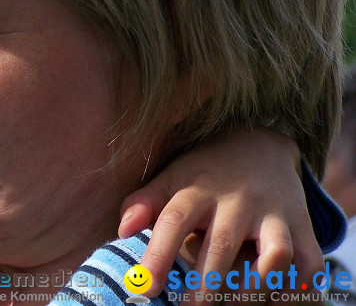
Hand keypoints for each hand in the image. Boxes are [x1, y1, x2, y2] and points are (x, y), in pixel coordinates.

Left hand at [117, 127, 322, 296]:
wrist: (259, 143)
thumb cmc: (205, 171)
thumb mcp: (171, 178)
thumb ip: (144, 203)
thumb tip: (122, 230)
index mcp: (198, 188)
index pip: (174, 220)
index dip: (158, 254)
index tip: (145, 287)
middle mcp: (237, 200)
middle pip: (222, 243)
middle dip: (206, 283)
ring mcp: (273, 213)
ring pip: (275, 253)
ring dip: (255, 286)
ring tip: (232, 305)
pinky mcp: (302, 226)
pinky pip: (310, 262)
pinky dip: (299, 288)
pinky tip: (275, 303)